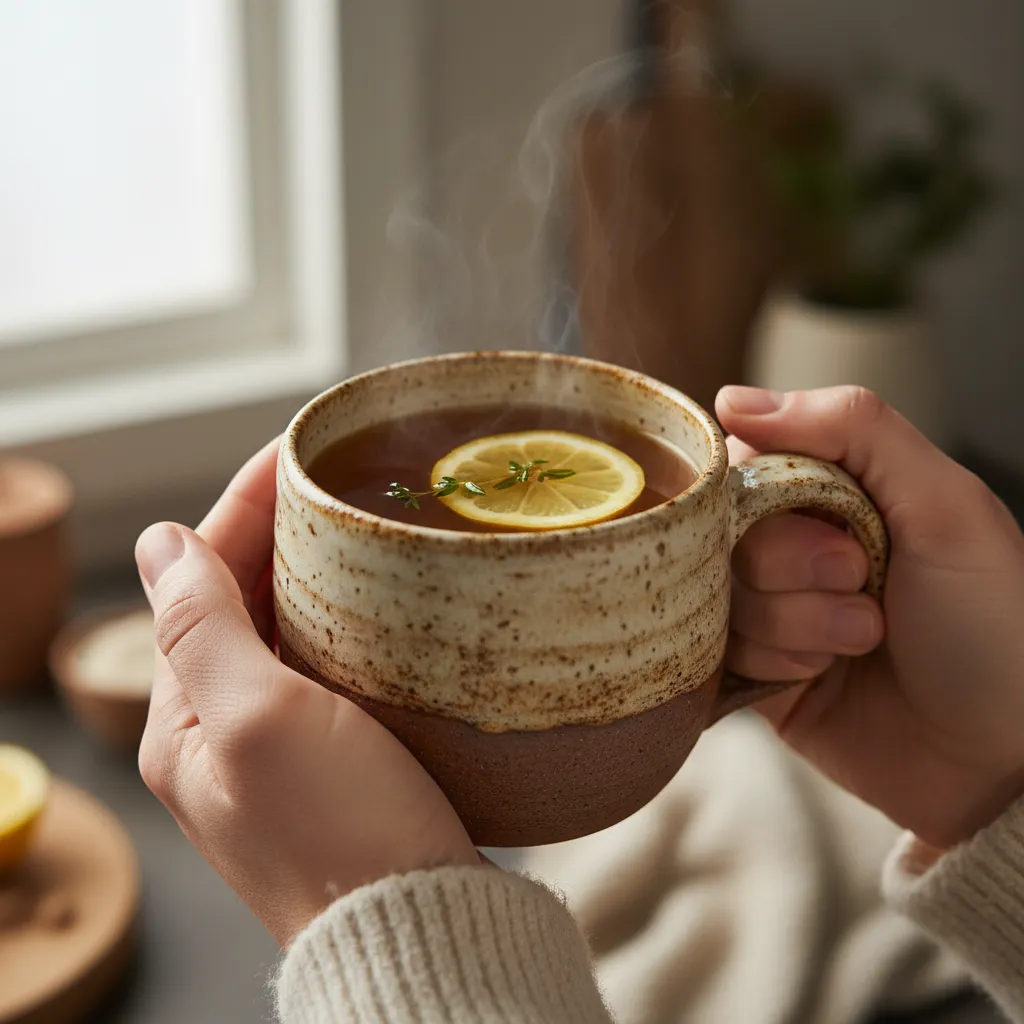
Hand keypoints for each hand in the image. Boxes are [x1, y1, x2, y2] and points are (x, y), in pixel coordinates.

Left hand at [135, 439, 476, 945]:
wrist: (419, 929)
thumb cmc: (340, 835)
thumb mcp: (258, 721)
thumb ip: (201, 628)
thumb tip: (155, 542)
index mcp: (187, 719)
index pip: (201, 578)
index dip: (242, 504)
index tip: (294, 450)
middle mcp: (225, 729)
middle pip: (239, 597)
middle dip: (277, 528)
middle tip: (335, 475)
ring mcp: (281, 745)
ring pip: (285, 627)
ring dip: (313, 569)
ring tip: (359, 518)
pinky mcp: (336, 757)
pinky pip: (327, 663)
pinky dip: (347, 617)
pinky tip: (382, 597)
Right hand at [717, 385, 1023, 848]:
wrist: (999, 757)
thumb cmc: (995, 625)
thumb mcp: (947, 505)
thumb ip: (854, 428)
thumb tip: (734, 399)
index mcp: (840, 492)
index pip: (748, 461)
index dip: (768, 492)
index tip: (829, 524)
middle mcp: (799, 545)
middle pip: (726, 530)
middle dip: (793, 564)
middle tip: (861, 581)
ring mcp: (777, 608)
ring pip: (722, 592)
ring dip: (796, 621)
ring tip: (864, 640)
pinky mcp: (758, 670)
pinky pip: (720, 650)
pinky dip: (775, 661)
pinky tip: (823, 676)